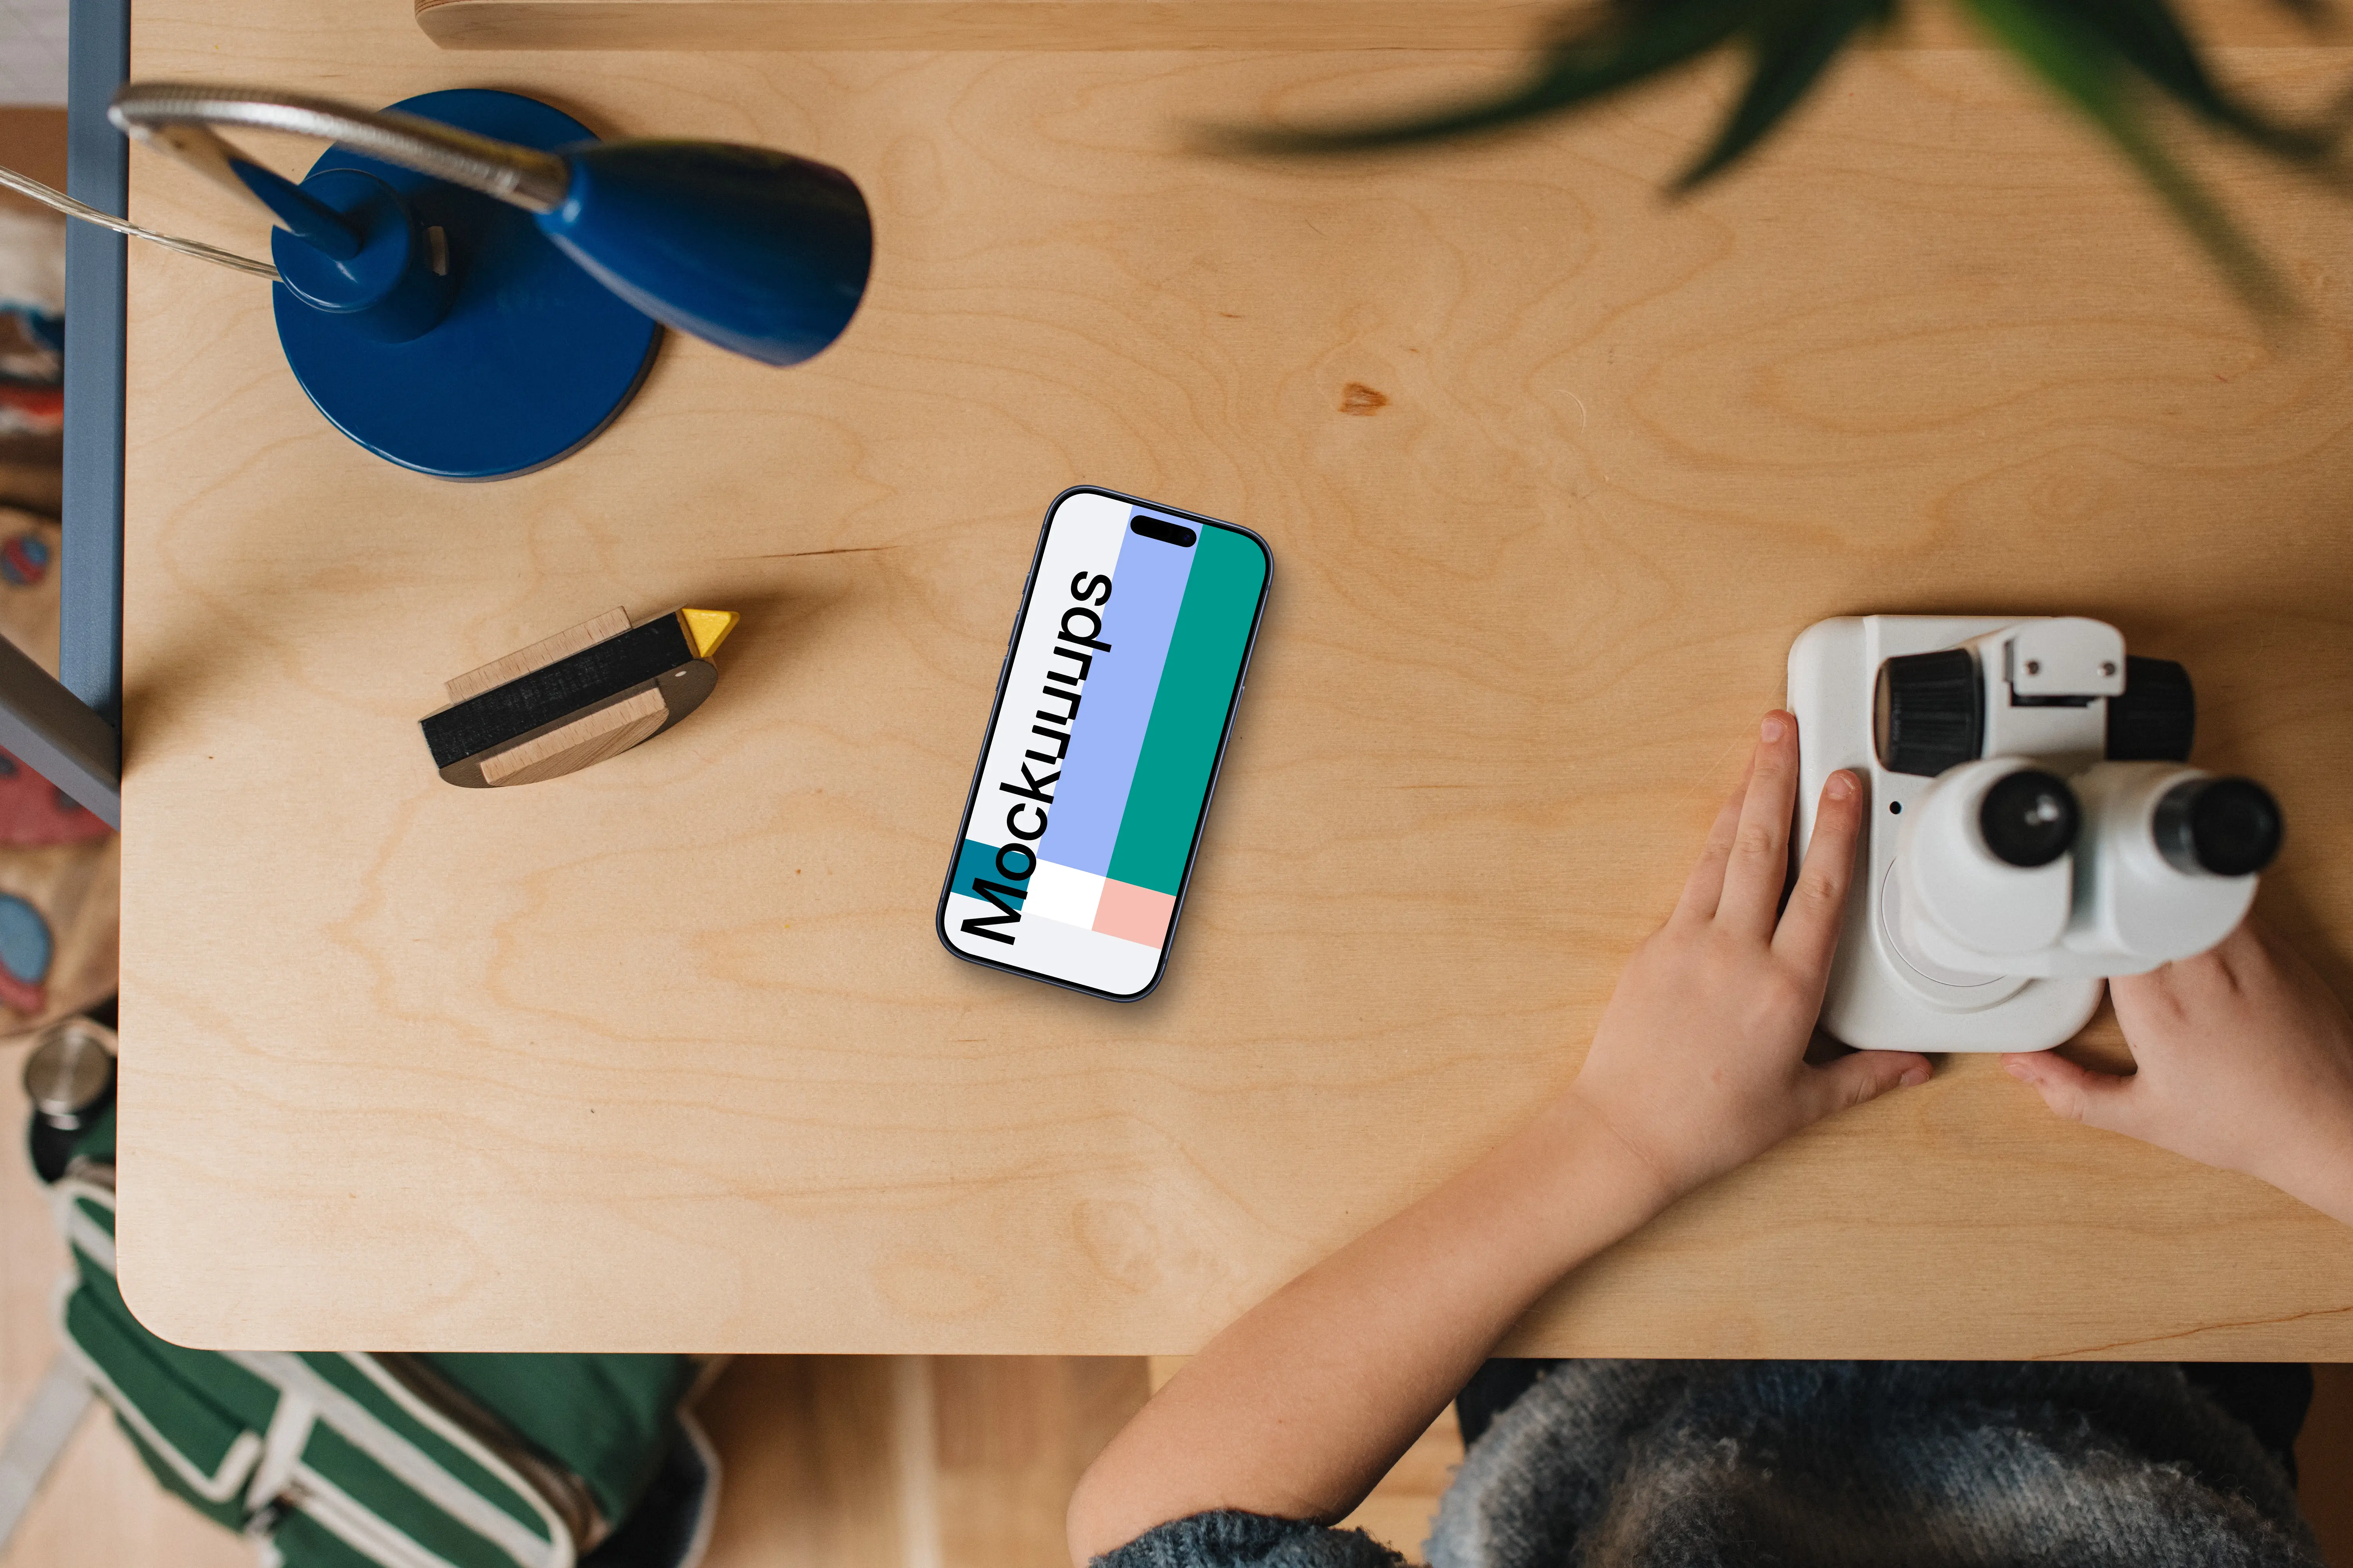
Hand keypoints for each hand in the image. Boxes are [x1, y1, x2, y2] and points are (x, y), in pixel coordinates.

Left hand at [1566, 711, 1933, 1199]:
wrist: (1627, 1132)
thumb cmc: (1711, 1124)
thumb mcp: (1802, 1104)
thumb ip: (1863, 1076)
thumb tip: (1914, 1066)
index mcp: (1787, 988)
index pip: (1821, 889)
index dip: (1836, 829)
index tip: (1844, 782)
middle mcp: (1738, 955)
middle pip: (1762, 847)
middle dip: (1776, 779)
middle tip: (1783, 726)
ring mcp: (1688, 944)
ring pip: (1720, 853)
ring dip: (1741, 799)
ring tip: (1756, 752)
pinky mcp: (1652, 948)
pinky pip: (1688, 884)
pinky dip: (1708, 847)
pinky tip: (1720, 824)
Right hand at [2002, 920, 2352, 1222]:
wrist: (2337, 1124)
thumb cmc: (2252, 1123)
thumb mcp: (2146, 1117)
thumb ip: (2072, 1091)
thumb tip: (2023, 1068)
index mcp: (2158, 1000)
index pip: (2098, 923)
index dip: (2072, 920)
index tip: (2064, 937)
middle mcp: (2201, 963)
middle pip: (2136, 896)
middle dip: (2110, 904)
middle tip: (2098, 925)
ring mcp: (2245, 945)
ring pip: (2181, 890)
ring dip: (2156, 902)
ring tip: (2143, 927)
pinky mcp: (2278, 942)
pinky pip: (2222, 903)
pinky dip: (2198, 910)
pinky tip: (2193, 942)